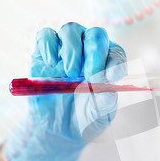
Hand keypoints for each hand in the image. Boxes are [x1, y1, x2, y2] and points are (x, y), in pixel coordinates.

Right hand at [6, 23, 126, 160]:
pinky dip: (48, 45)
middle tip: (90, 75)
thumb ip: (106, 101)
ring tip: (70, 72)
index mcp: (108, 64)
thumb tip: (107, 87)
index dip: (115, 61)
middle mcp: (89, 53)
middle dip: (95, 51)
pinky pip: (46, 36)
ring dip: (73, 49)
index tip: (111, 77)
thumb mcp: (100, 115)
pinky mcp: (43, 54)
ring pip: (71, 30)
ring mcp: (66, 51)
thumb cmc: (86, 117)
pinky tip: (52, 63)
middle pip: (95, 35)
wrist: (59, 130)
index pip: (116, 53)